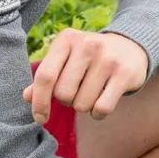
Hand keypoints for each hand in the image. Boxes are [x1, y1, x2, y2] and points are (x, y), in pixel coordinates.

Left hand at [23, 29, 148, 122]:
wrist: (130, 46)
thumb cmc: (89, 58)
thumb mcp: (66, 58)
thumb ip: (46, 76)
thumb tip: (27, 96)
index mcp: (67, 39)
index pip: (45, 76)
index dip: (39, 101)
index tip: (40, 118)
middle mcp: (87, 45)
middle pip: (63, 94)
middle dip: (67, 101)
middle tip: (77, 91)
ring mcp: (107, 58)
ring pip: (82, 104)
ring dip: (84, 106)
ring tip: (92, 92)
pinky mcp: (124, 73)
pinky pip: (102, 108)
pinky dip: (98, 113)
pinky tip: (102, 101)